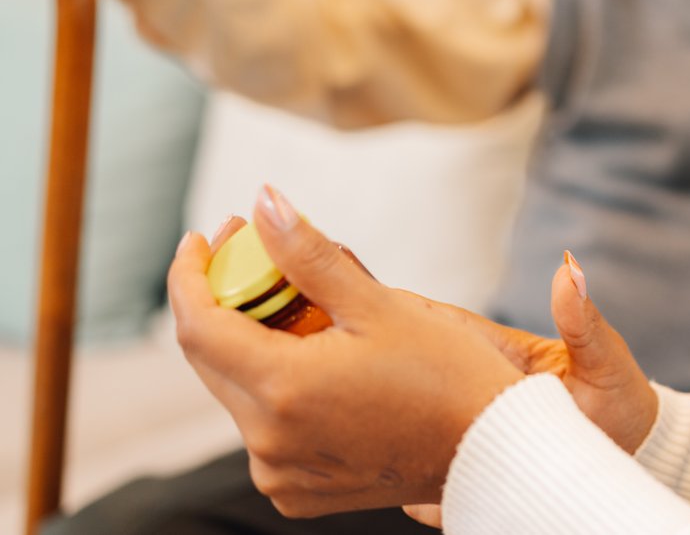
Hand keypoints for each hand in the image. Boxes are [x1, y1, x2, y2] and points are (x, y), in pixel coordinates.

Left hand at [170, 187, 657, 518]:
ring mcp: (280, 472)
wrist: (494, 450)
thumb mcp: (379, 305)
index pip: (197, 325)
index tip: (205, 236)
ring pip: (240, 391)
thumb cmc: (449, 376)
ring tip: (307, 306)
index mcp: (283, 392)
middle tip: (258, 250)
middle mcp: (268, 442)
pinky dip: (279, 387)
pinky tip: (321, 359)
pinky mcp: (297, 490)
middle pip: (214, 358)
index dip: (191, 274)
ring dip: (257, 342)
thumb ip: (309, 256)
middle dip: (227, 299)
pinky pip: (266, 428)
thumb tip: (265, 203)